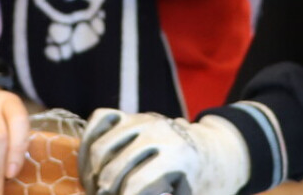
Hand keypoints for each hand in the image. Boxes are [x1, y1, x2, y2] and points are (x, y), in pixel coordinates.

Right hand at [78, 110, 249, 194]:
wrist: (214, 152)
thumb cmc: (201, 185)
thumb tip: (131, 193)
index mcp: (178, 157)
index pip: (135, 185)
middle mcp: (159, 132)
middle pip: (113, 169)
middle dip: (104, 191)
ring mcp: (142, 119)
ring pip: (100, 148)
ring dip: (91, 173)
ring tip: (95, 189)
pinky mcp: (131, 114)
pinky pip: (99, 120)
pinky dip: (88, 142)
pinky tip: (90, 164)